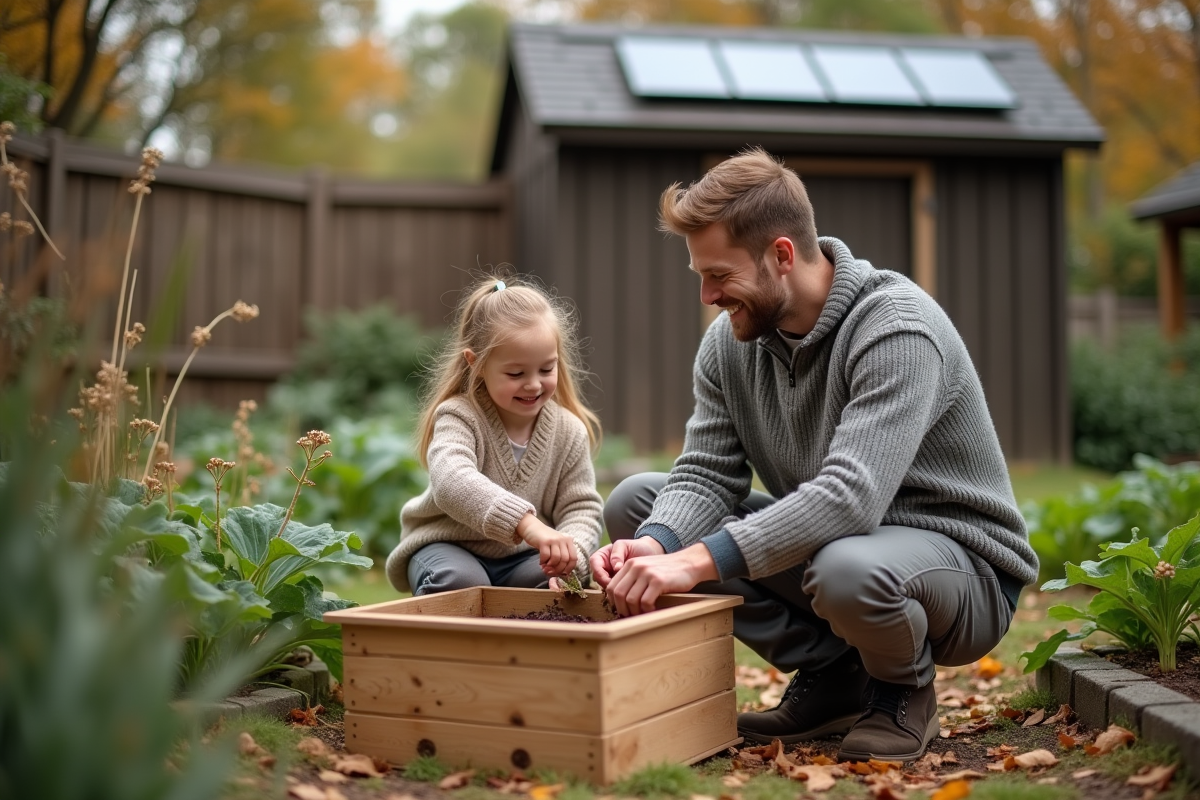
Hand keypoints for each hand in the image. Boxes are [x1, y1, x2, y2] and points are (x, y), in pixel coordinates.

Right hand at [517, 514, 577, 576]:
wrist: (532, 527)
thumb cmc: (545, 539)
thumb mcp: (557, 544)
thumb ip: (561, 555)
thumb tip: (564, 573)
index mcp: (568, 541)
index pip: (573, 558)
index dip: (569, 568)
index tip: (563, 574)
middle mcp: (563, 539)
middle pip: (565, 559)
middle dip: (558, 569)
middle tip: (551, 572)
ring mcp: (554, 540)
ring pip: (556, 558)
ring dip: (550, 566)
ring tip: (545, 568)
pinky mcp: (544, 541)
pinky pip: (546, 556)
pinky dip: (543, 562)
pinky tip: (541, 562)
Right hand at [590, 537, 665, 587]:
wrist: (650, 553)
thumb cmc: (636, 546)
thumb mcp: (624, 545)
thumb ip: (617, 554)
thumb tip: (615, 568)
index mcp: (601, 556)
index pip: (595, 566)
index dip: (600, 574)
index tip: (610, 580)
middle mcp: (604, 568)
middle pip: (598, 579)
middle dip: (607, 585)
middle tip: (619, 589)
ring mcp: (611, 577)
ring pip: (606, 587)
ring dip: (614, 591)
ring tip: (626, 591)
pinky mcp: (619, 585)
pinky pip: (615, 592)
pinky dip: (621, 593)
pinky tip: (628, 593)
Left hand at [603, 542, 718, 615]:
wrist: (689, 563)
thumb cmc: (668, 570)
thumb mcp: (646, 569)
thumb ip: (633, 579)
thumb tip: (620, 601)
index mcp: (630, 564)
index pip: (611, 586)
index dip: (614, 602)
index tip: (621, 609)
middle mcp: (636, 566)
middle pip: (618, 594)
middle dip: (622, 609)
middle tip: (631, 615)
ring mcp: (647, 573)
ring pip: (630, 599)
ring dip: (635, 611)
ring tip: (642, 614)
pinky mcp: (659, 581)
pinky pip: (645, 602)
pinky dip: (647, 610)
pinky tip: (653, 609)